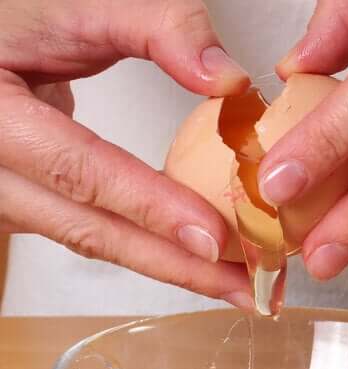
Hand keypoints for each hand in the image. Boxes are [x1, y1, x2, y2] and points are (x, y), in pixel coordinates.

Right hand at [0, 0, 255, 308]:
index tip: (213, 238)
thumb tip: (228, 79)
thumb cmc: (12, 17)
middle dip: (175, 265)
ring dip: (168, 265)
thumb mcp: (74, 3)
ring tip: (237, 282)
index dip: (150, 208)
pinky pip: (90, 232)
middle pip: (89, 230)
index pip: (78, 171)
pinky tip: (197, 258)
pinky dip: (147, 247)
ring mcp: (1, 194)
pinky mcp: (23, 204)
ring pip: (92, 241)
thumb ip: (155, 27)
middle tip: (248, 286)